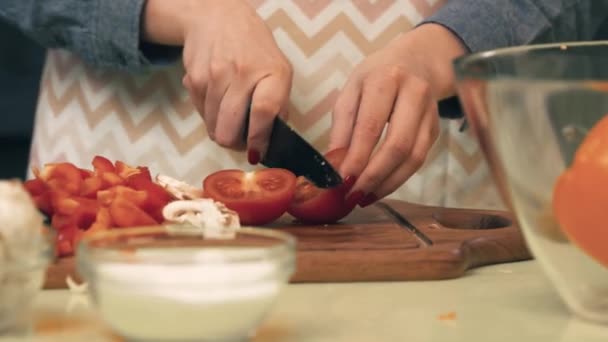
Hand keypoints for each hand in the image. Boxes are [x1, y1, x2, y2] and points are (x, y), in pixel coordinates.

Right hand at [143, 0, 292, 162]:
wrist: (217, 17)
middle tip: (242, 140)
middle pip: (231, 128)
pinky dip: (209, 117)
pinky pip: (200, 115)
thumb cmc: (254, 49)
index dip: (259, 139)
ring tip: (230, 119)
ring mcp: (215, 76)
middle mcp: (243, 73)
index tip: (257, 152)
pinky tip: (217, 101)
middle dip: (236, 144)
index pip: (264, 113)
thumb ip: (279, 105)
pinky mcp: (194, 79)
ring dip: (222, 131)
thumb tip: (271, 142)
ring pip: (214, 127)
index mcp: (272, 73)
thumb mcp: (279, 70)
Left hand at [329, 24, 465, 205]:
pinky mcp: (436, 128)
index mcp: (386, 79)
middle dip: (374, 175)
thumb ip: (342, 126)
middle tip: (353, 194)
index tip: (342, 180)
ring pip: (413, 157)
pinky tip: (380, 188)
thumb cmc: (376, 76)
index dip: (358, 157)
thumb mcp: (351, 90)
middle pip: (398, 145)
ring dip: (387, 183)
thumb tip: (334, 163)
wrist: (416, 61)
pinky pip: (419, 160)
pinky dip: (398, 179)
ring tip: (364, 197)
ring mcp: (430, 112)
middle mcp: (414, 93)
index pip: (371, 125)